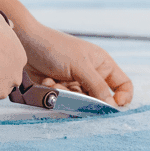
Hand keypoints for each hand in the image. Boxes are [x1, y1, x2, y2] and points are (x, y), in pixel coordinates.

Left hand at [16, 21, 132, 106]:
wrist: (26, 44)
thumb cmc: (56, 48)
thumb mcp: (80, 66)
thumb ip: (97, 86)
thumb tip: (112, 106)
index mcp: (103, 65)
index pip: (123, 85)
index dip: (123, 97)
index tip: (114, 106)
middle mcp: (92, 75)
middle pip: (100, 98)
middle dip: (86, 99)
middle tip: (75, 97)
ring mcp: (76, 83)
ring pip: (80, 102)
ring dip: (67, 95)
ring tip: (54, 83)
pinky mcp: (60, 89)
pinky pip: (64, 101)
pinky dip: (55, 94)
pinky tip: (46, 81)